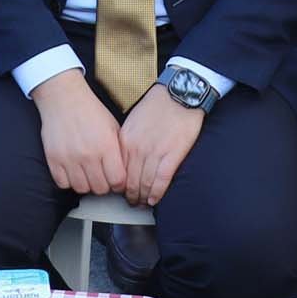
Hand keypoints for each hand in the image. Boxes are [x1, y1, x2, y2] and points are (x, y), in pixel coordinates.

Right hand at [30, 69, 125, 195]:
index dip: (118, 183)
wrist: (64, 98)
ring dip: (86, 184)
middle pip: (100, 188)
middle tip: (101, 176)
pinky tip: (73, 171)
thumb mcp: (113, 127)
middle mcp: (88, 154)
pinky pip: (63, 183)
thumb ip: (119, 151)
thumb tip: (124, 173)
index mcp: (106, 146)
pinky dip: (68, 181)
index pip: (117, 181)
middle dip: (103, 185)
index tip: (116, 180)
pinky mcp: (54, 159)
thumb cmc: (90, 111)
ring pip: (81, 188)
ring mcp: (69, 158)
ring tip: (87, 173)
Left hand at [118, 86, 205, 205]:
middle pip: (130, 181)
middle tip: (132, 202)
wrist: (179, 94)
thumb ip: (127, 141)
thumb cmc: (158, 104)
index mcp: (126, 140)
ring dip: (143, 197)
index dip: (119, 185)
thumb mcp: (133, 121)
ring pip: (144, 184)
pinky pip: (161, 180)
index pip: (118, 170)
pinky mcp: (172, 155)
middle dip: (130, 196)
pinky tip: (155, 199)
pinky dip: (157, 192)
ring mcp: (154, 153)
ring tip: (143, 203)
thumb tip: (124, 159)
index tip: (121, 191)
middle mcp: (137, 149)